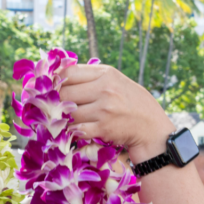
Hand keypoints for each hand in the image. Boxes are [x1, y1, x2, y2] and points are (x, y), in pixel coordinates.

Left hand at [59, 65, 174, 162]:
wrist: (151, 127)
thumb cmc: (132, 103)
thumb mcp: (116, 81)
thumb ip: (92, 78)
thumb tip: (59, 75)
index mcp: (106, 73)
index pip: (69, 72)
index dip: (56, 81)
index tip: (52, 89)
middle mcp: (105, 89)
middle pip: (64, 93)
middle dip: (57, 102)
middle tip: (55, 107)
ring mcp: (104, 109)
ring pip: (68, 113)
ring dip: (64, 118)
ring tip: (66, 119)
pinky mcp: (103, 128)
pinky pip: (77, 129)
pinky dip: (73, 131)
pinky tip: (75, 130)